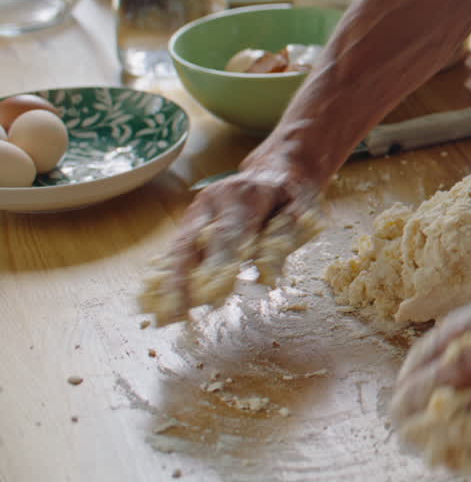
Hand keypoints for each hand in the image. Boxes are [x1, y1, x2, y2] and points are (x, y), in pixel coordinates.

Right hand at [139, 164, 319, 324]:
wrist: (274, 169)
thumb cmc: (291, 194)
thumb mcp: (301, 211)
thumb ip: (283, 241)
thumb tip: (267, 278)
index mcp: (245, 194)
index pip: (229, 233)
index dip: (218, 265)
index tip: (212, 296)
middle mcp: (214, 199)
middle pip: (193, 241)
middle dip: (182, 279)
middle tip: (176, 311)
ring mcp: (199, 209)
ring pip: (178, 247)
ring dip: (168, 282)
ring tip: (160, 314)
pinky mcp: (191, 220)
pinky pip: (176, 249)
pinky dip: (166, 275)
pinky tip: (156, 300)